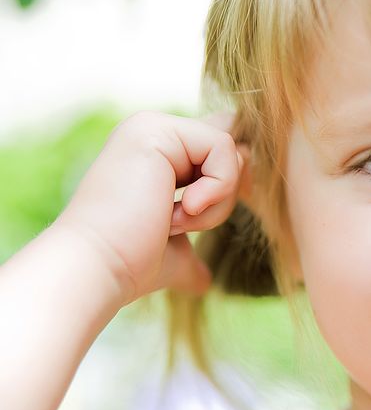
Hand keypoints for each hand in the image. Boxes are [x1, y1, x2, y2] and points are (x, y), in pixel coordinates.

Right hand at [54, 111, 249, 306]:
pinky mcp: (156, 130)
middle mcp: (152, 132)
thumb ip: (192, 248)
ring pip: (229, 151)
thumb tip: (204, 281)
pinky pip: (223, 148)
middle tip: (180, 223)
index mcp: (155, 152)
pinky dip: (216, 188)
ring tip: (173, 219)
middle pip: (232, 150)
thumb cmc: (129, 262)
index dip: (232, 181)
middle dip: (223, 197)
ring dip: (216, 200)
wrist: (99, 267)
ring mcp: (152, 127)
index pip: (221, 150)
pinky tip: (179, 209)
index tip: (210, 213)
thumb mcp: (174, 248)